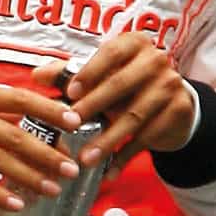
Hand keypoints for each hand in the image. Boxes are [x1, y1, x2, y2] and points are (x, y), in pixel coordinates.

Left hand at [38, 30, 195, 169]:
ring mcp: (171, 85)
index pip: (111, 53)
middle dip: (93, 107)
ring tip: (86, 158)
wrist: (170, 106)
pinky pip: (148, 137)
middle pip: (121, 84)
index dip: (90, 72)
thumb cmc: (125, 88)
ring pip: (134, 115)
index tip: (70, 93)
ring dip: (108, 140)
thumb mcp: (100, 77)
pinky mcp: (179, 110)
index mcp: (134, 43)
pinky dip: (126, 156)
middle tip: (70, 127)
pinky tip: (109, 172)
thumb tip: (36, 75)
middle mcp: (156, 59)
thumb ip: (69, 74)